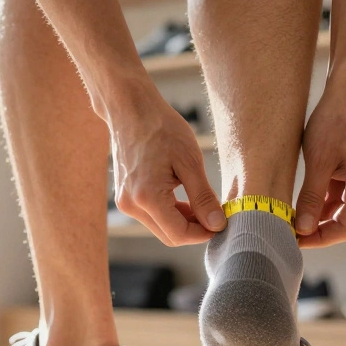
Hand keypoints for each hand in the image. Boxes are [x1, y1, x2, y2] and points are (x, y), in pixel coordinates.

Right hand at [110, 96, 225, 245]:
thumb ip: (203, 197)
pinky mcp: (124, 196)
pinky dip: (170, 212)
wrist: (131, 110)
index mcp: (147, 197)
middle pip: (169, 235)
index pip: (179, 234)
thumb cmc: (162, 129)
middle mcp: (131, 205)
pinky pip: (151, 215)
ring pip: (160, 227)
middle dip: (194, 229)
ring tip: (201, 202)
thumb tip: (217, 225)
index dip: (203, 233)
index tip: (221, 222)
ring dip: (183, 221)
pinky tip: (183, 197)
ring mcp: (125, 202)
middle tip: (214, 213)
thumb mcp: (190, 162)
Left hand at [294, 87, 345, 247]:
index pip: (344, 228)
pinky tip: (299, 207)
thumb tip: (302, 228)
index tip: (293, 240)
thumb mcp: (318, 162)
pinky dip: (319, 204)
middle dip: (315, 230)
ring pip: (338, 212)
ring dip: (315, 218)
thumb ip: (311, 198)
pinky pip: (337, 198)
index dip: (319, 238)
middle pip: (342, 223)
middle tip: (286, 232)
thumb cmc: (334, 123)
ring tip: (289, 221)